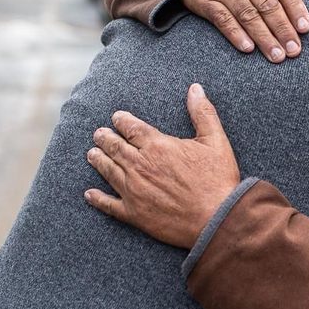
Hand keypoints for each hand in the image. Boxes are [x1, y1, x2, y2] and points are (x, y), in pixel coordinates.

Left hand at [84, 84, 241, 248]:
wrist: (217, 219)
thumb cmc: (218, 180)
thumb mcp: (216, 141)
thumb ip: (203, 113)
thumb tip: (195, 88)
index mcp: (157, 146)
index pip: (132, 128)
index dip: (122, 121)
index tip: (116, 118)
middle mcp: (140, 166)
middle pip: (115, 148)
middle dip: (105, 138)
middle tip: (98, 134)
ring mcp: (134, 191)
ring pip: (109, 171)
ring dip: (99, 160)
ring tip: (92, 154)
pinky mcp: (134, 214)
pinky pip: (109, 205)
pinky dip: (97, 199)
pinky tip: (89, 194)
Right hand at [184, 0, 308, 62]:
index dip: (296, 8)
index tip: (306, 29)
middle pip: (267, 4)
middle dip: (282, 28)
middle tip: (294, 51)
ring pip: (247, 14)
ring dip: (263, 37)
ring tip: (276, 56)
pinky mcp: (206, 0)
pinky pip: (222, 18)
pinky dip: (235, 34)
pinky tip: (248, 49)